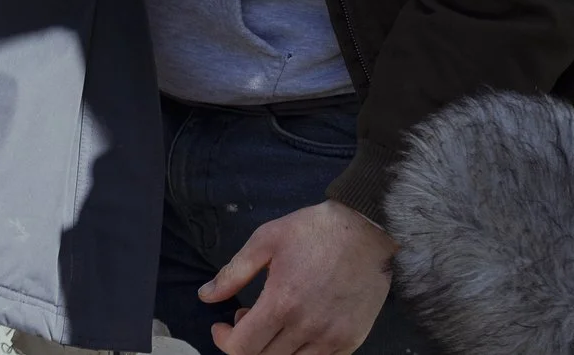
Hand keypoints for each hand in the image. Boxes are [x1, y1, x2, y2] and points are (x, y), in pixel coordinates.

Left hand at [200, 200, 396, 354]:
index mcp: (282, 303)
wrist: (368, 231)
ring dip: (272, 350)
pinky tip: (298, 331)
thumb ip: (234, 272)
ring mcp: (331, 338)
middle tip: (248, 318)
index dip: (224, 341)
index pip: (241, 347)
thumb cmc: (315, 230)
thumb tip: (206, 296)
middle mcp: (306, 327)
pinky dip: (300, 353)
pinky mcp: (350, 341)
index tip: (221, 328)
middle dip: (245, 344)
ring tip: (273, 323)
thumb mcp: (267, 239)